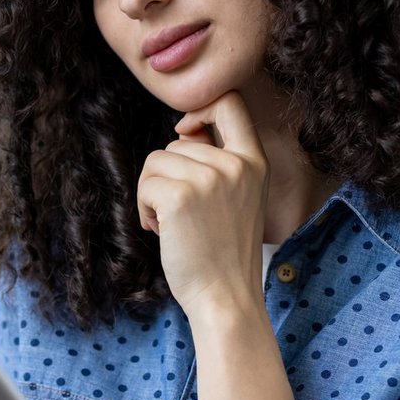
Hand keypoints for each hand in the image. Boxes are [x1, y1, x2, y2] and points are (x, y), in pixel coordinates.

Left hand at [137, 89, 268, 320]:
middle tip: (184, 215)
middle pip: (176, 142)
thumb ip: (217, 161)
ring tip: (175, 225)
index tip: (186, 133)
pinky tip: (162, 231)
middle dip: (168, 177)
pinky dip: (144, 209)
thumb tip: (183, 132)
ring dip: (154, 194)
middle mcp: (235, 164)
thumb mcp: (237, 197)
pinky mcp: (180, 196)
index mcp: (254, 161)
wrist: (226, 299)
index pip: (229, 101)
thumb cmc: (225, 253)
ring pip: (156, 162)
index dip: (199, 109)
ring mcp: (209, 178)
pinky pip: (145, 184)